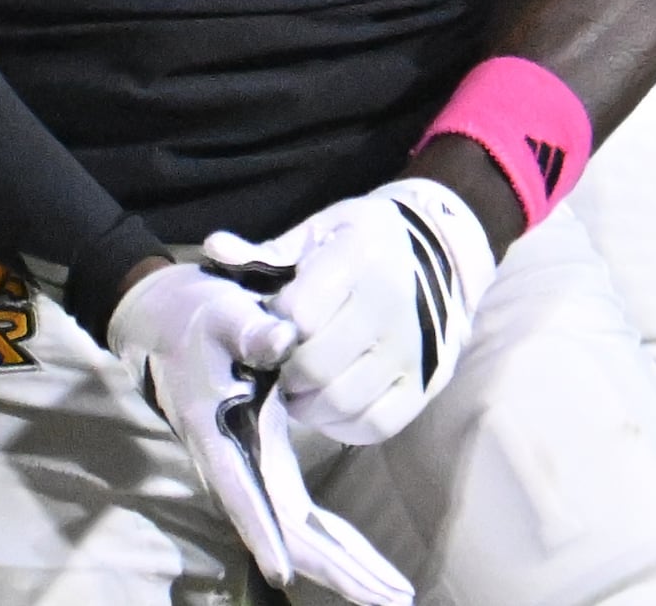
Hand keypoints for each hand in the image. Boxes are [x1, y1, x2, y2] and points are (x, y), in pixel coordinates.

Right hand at [109, 261, 412, 605]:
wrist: (170, 322)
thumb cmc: (198, 318)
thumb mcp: (223, 314)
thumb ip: (252, 328)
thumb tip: (287, 338)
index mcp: (219, 438)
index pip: (244, 495)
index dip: (262, 535)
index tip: (283, 578)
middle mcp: (238, 468)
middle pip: (288, 536)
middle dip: (339, 570)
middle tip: (394, 596)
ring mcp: (253, 473)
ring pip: (300, 536)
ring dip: (346, 566)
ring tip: (394, 593)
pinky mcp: (267, 467)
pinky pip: (304, 519)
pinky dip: (337, 543)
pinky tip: (365, 563)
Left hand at [203, 175, 498, 446]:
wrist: (440, 257)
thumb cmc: (363, 243)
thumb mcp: (320, 230)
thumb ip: (268, 251)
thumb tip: (215, 248)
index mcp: (359, 260)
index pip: (300, 315)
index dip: (273, 329)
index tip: (271, 326)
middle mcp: (391, 308)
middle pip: (315, 367)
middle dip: (283, 373)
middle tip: (279, 366)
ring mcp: (411, 353)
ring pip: (341, 402)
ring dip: (307, 404)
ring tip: (300, 387)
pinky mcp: (423, 387)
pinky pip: (374, 425)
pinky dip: (341, 424)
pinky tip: (329, 405)